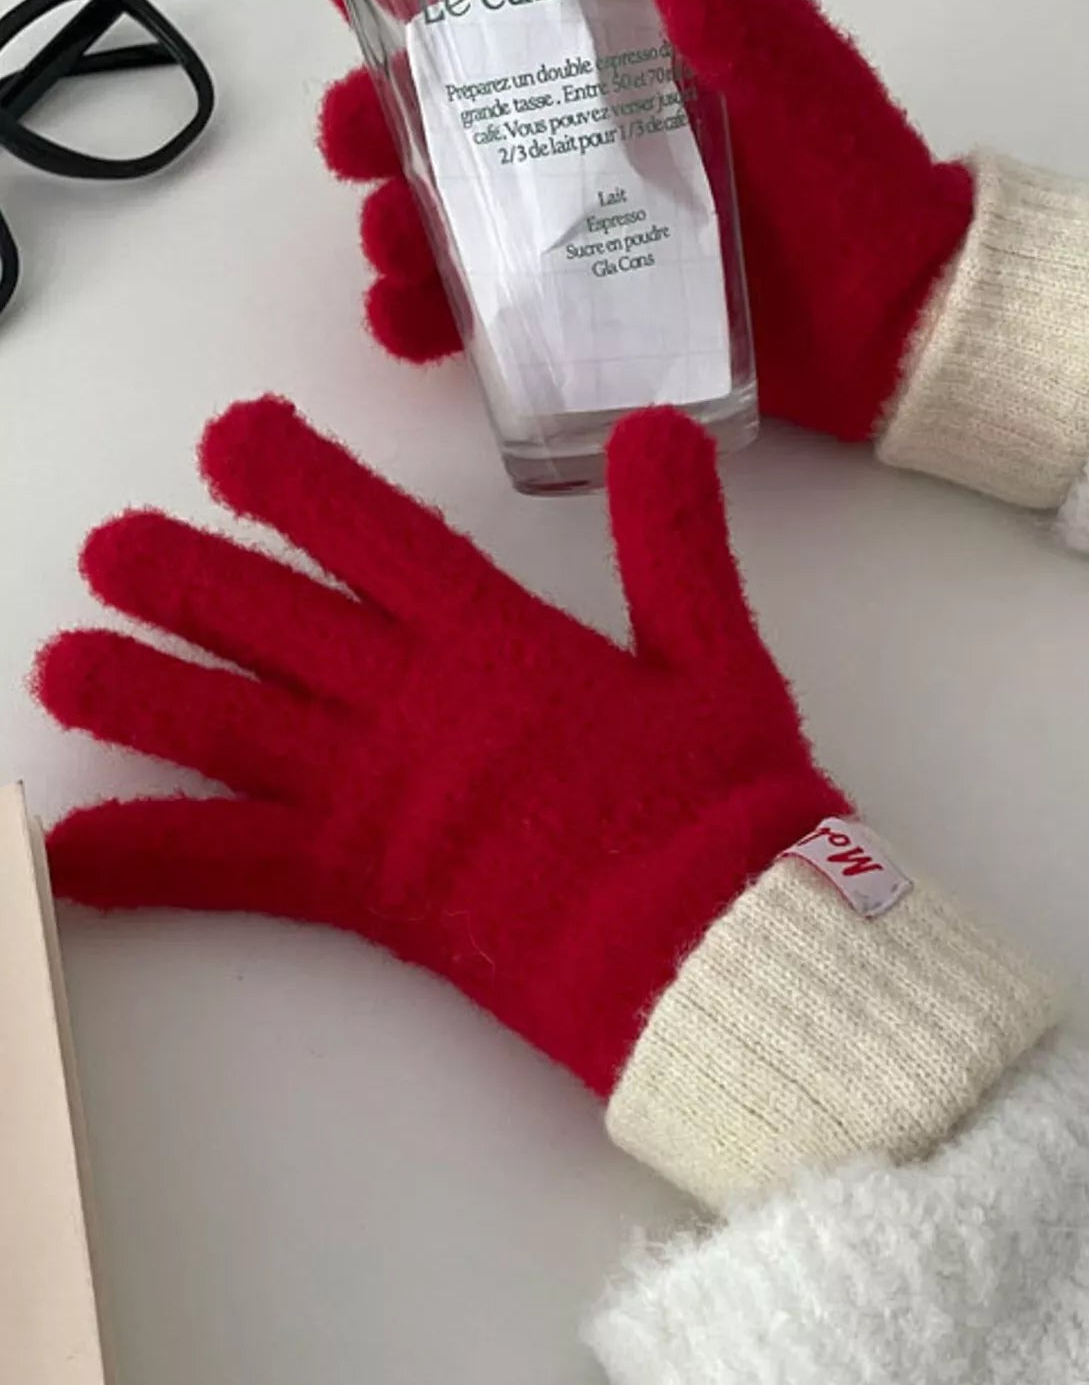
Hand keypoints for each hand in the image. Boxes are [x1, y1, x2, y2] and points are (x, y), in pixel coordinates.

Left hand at [36, 400, 845, 1094]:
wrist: (715, 951)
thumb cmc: (725, 812)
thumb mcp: (716, 661)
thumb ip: (675, 547)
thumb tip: (658, 434)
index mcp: (500, 644)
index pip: (379, 536)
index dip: (298, 484)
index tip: (229, 442)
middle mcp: (417, 709)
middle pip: (277, 625)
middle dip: (187, 579)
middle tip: (106, 549)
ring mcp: (381, 799)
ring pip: (236, 730)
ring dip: (143, 694)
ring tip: (58, 664)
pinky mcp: (367, 890)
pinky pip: (240, 867)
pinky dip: (153, 861)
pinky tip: (72, 855)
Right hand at [320, 0, 973, 439]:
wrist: (902, 328)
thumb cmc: (863, 195)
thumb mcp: (808, 95)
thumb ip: (749, 25)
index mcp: (636, 67)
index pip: (517, 6)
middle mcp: (596, 146)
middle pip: (459, 121)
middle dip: (383, 124)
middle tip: (350, 142)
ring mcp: (587, 238)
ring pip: (462, 223)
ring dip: (401, 228)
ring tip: (387, 251)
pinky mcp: (592, 322)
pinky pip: (497, 323)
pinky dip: (441, 326)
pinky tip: (409, 323)